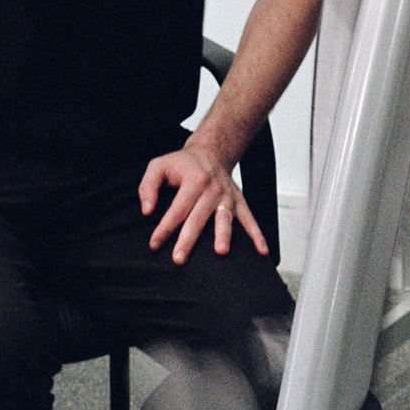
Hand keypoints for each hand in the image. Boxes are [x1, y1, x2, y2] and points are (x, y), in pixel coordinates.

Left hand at [139, 142, 267, 263]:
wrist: (212, 151)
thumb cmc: (183, 163)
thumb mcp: (159, 165)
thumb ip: (148, 186)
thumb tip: (147, 210)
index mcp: (193, 180)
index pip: (177, 208)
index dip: (164, 227)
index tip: (155, 243)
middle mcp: (212, 188)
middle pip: (198, 217)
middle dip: (188, 239)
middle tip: (179, 258)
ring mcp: (227, 196)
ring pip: (224, 218)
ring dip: (223, 235)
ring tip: (221, 251)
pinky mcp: (238, 201)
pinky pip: (248, 218)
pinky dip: (256, 235)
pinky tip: (262, 250)